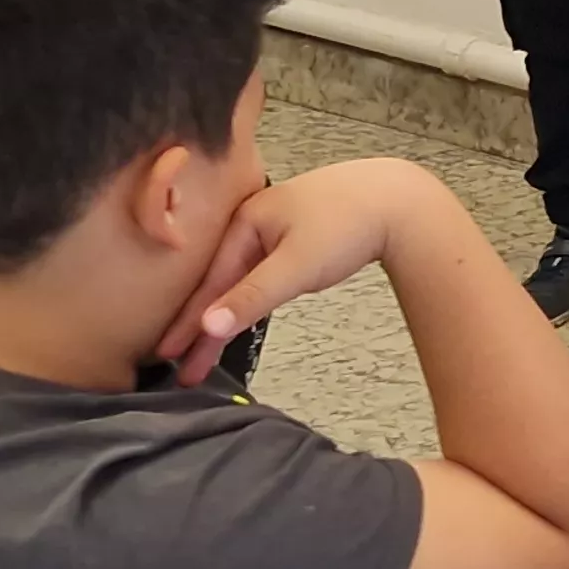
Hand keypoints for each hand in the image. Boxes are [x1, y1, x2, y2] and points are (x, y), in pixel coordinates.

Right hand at [153, 160, 452, 384]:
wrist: (400, 201)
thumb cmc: (348, 224)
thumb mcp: (295, 265)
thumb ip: (252, 297)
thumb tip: (208, 326)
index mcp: (245, 222)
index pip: (209, 283)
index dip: (188, 322)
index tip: (168, 355)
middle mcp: (254, 223)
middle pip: (221, 282)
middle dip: (201, 325)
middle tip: (184, 367)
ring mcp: (276, 230)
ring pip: (240, 280)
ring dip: (224, 314)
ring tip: (205, 351)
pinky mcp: (296, 240)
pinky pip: (259, 274)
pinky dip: (246, 298)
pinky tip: (239, 314)